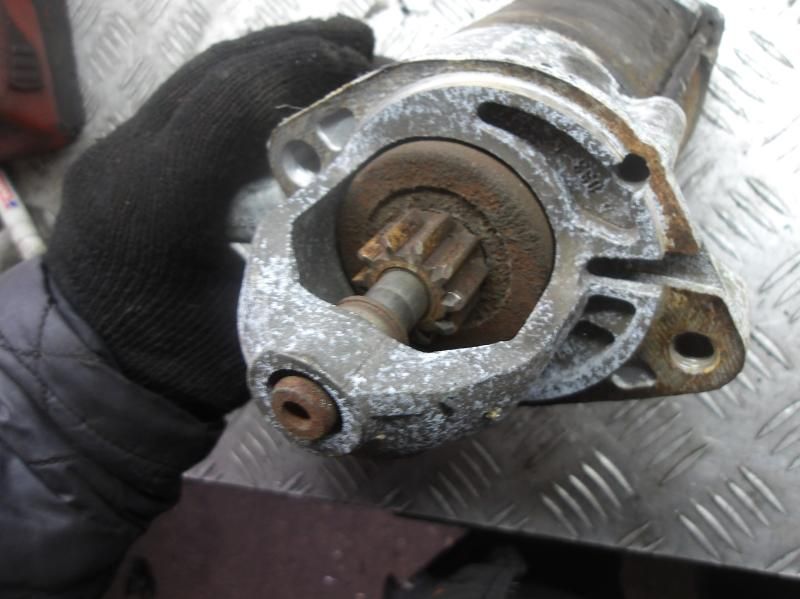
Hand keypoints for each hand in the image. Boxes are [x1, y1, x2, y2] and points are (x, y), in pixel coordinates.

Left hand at [46, 17, 373, 419]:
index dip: (303, 70)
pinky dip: (243, 86)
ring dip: (270, 59)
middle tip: (363, 45)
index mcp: (155, 204)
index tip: (365, 70)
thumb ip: (302, 266)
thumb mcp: (251, 327)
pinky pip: (189, 102)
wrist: (87, 370)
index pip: (229, 101)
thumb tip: (366, 217)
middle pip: (214, 71)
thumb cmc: (170, 366)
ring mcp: (117, 153)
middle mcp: (125, 162)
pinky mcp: (124, 156)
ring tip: (334, 52)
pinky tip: (283, 90)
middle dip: (294, 48)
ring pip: (199, 77)